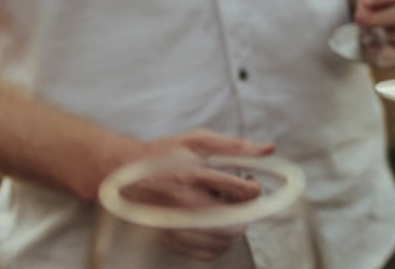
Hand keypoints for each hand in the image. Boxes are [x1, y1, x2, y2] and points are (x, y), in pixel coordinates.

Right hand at [103, 131, 276, 261]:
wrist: (122, 171)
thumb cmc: (165, 153)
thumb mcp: (199, 140)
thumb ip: (236, 146)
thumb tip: (271, 149)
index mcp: (194, 173)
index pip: (239, 191)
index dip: (254, 190)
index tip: (252, 186)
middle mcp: (183, 201)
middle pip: (232, 220)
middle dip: (246, 214)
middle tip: (245, 205)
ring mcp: (174, 223)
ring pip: (220, 241)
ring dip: (236, 232)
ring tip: (234, 218)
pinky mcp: (167, 238)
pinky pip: (204, 253)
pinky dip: (220, 247)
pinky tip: (220, 233)